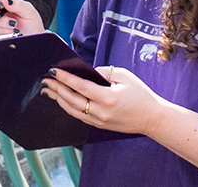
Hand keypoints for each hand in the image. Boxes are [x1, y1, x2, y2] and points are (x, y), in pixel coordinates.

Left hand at [41, 66, 167, 135]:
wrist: (153, 118)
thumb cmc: (141, 95)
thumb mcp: (125, 76)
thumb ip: (104, 72)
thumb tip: (86, 71)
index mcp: (108, 98)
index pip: (80, 86)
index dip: (65, 78)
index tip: (53, 71)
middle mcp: (101, 111)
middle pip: (72, 100)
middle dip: (56, 89)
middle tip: (45, 80)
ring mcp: (99, 121)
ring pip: (72, 110)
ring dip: (58, 99)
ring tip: (47, 90)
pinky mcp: (99, 125)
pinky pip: (79, 116)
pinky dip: (68, 107)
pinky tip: (61, 100)